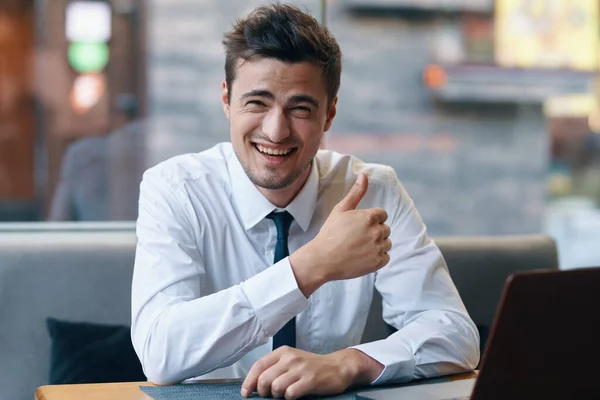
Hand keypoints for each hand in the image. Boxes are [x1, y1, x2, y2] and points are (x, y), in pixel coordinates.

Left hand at [240, 347, 383, 399]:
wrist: (338, 367)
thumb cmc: (311, 366)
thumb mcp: (291, 361)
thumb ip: (274, 368)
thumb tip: (254, 384)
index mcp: (282, 352)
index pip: (258, 366)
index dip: (249, 382)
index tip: (246, 393)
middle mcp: (290, 358)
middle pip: (264, 380)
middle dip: (263, 392)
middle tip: (270, 395)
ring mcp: (301, 369)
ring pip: (276, 388)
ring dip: (277, 395)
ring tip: (285, 394)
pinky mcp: (310, 380)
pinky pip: (290, 394)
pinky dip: (289, 397)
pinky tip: (295, 394)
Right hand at [290, 173, 391, 295]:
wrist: (323, 259)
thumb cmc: (330, 233)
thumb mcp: (341, 209)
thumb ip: (356, 193)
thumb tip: (364, 175)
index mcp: (369, 217)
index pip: (382, 215)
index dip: (372, 220)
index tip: (360, 226)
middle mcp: (376, 232)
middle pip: (385, 229)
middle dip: (374, 232)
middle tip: (357, 238)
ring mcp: (378, 248)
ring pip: (387, 243)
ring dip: (377, 245)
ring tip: (360, 247)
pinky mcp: (378, 262)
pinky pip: (386, 257)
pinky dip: (377, 257)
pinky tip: (364, 256)